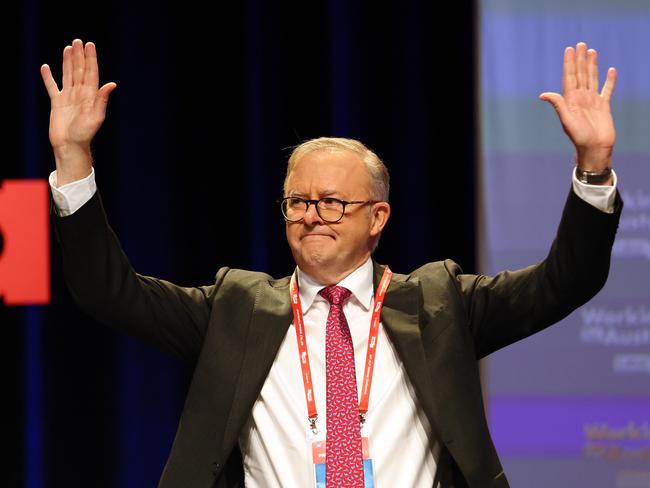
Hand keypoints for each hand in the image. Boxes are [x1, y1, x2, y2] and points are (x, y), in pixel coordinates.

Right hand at [41, 39, 116, 184]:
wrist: (69, 146)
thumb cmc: (84, 135)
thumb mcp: (95, 117)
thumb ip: (102, 100)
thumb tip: (111, 84)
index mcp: (90, 96)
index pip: (91, 73)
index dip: (91, 59)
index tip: (90, 45)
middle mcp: (80, 95)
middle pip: (79, 70)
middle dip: (79, 56)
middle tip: (78, 41)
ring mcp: (68, 98)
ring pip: (68, 75)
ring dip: (67, 62)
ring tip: (68, 48)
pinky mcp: (57, 103)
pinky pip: (52, 87)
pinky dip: (48, 77)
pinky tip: (46, 67)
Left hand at [539, 42, 616, 174]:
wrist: (594, 149)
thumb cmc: (579, 137)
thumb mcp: (566, 120)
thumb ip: (558, 105)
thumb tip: (542, 94)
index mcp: (571, 100)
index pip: (569, 77)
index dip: (569, 63)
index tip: (569, 49)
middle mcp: (581, 98)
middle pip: (580, 74)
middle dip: (579, 59)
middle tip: (580, 44)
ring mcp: (592, 101)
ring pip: (592, 78)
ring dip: (592, 65)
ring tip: (591, 51)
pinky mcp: (604, 106)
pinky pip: (607, 90)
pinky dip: (610, 80)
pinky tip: (611, 70)